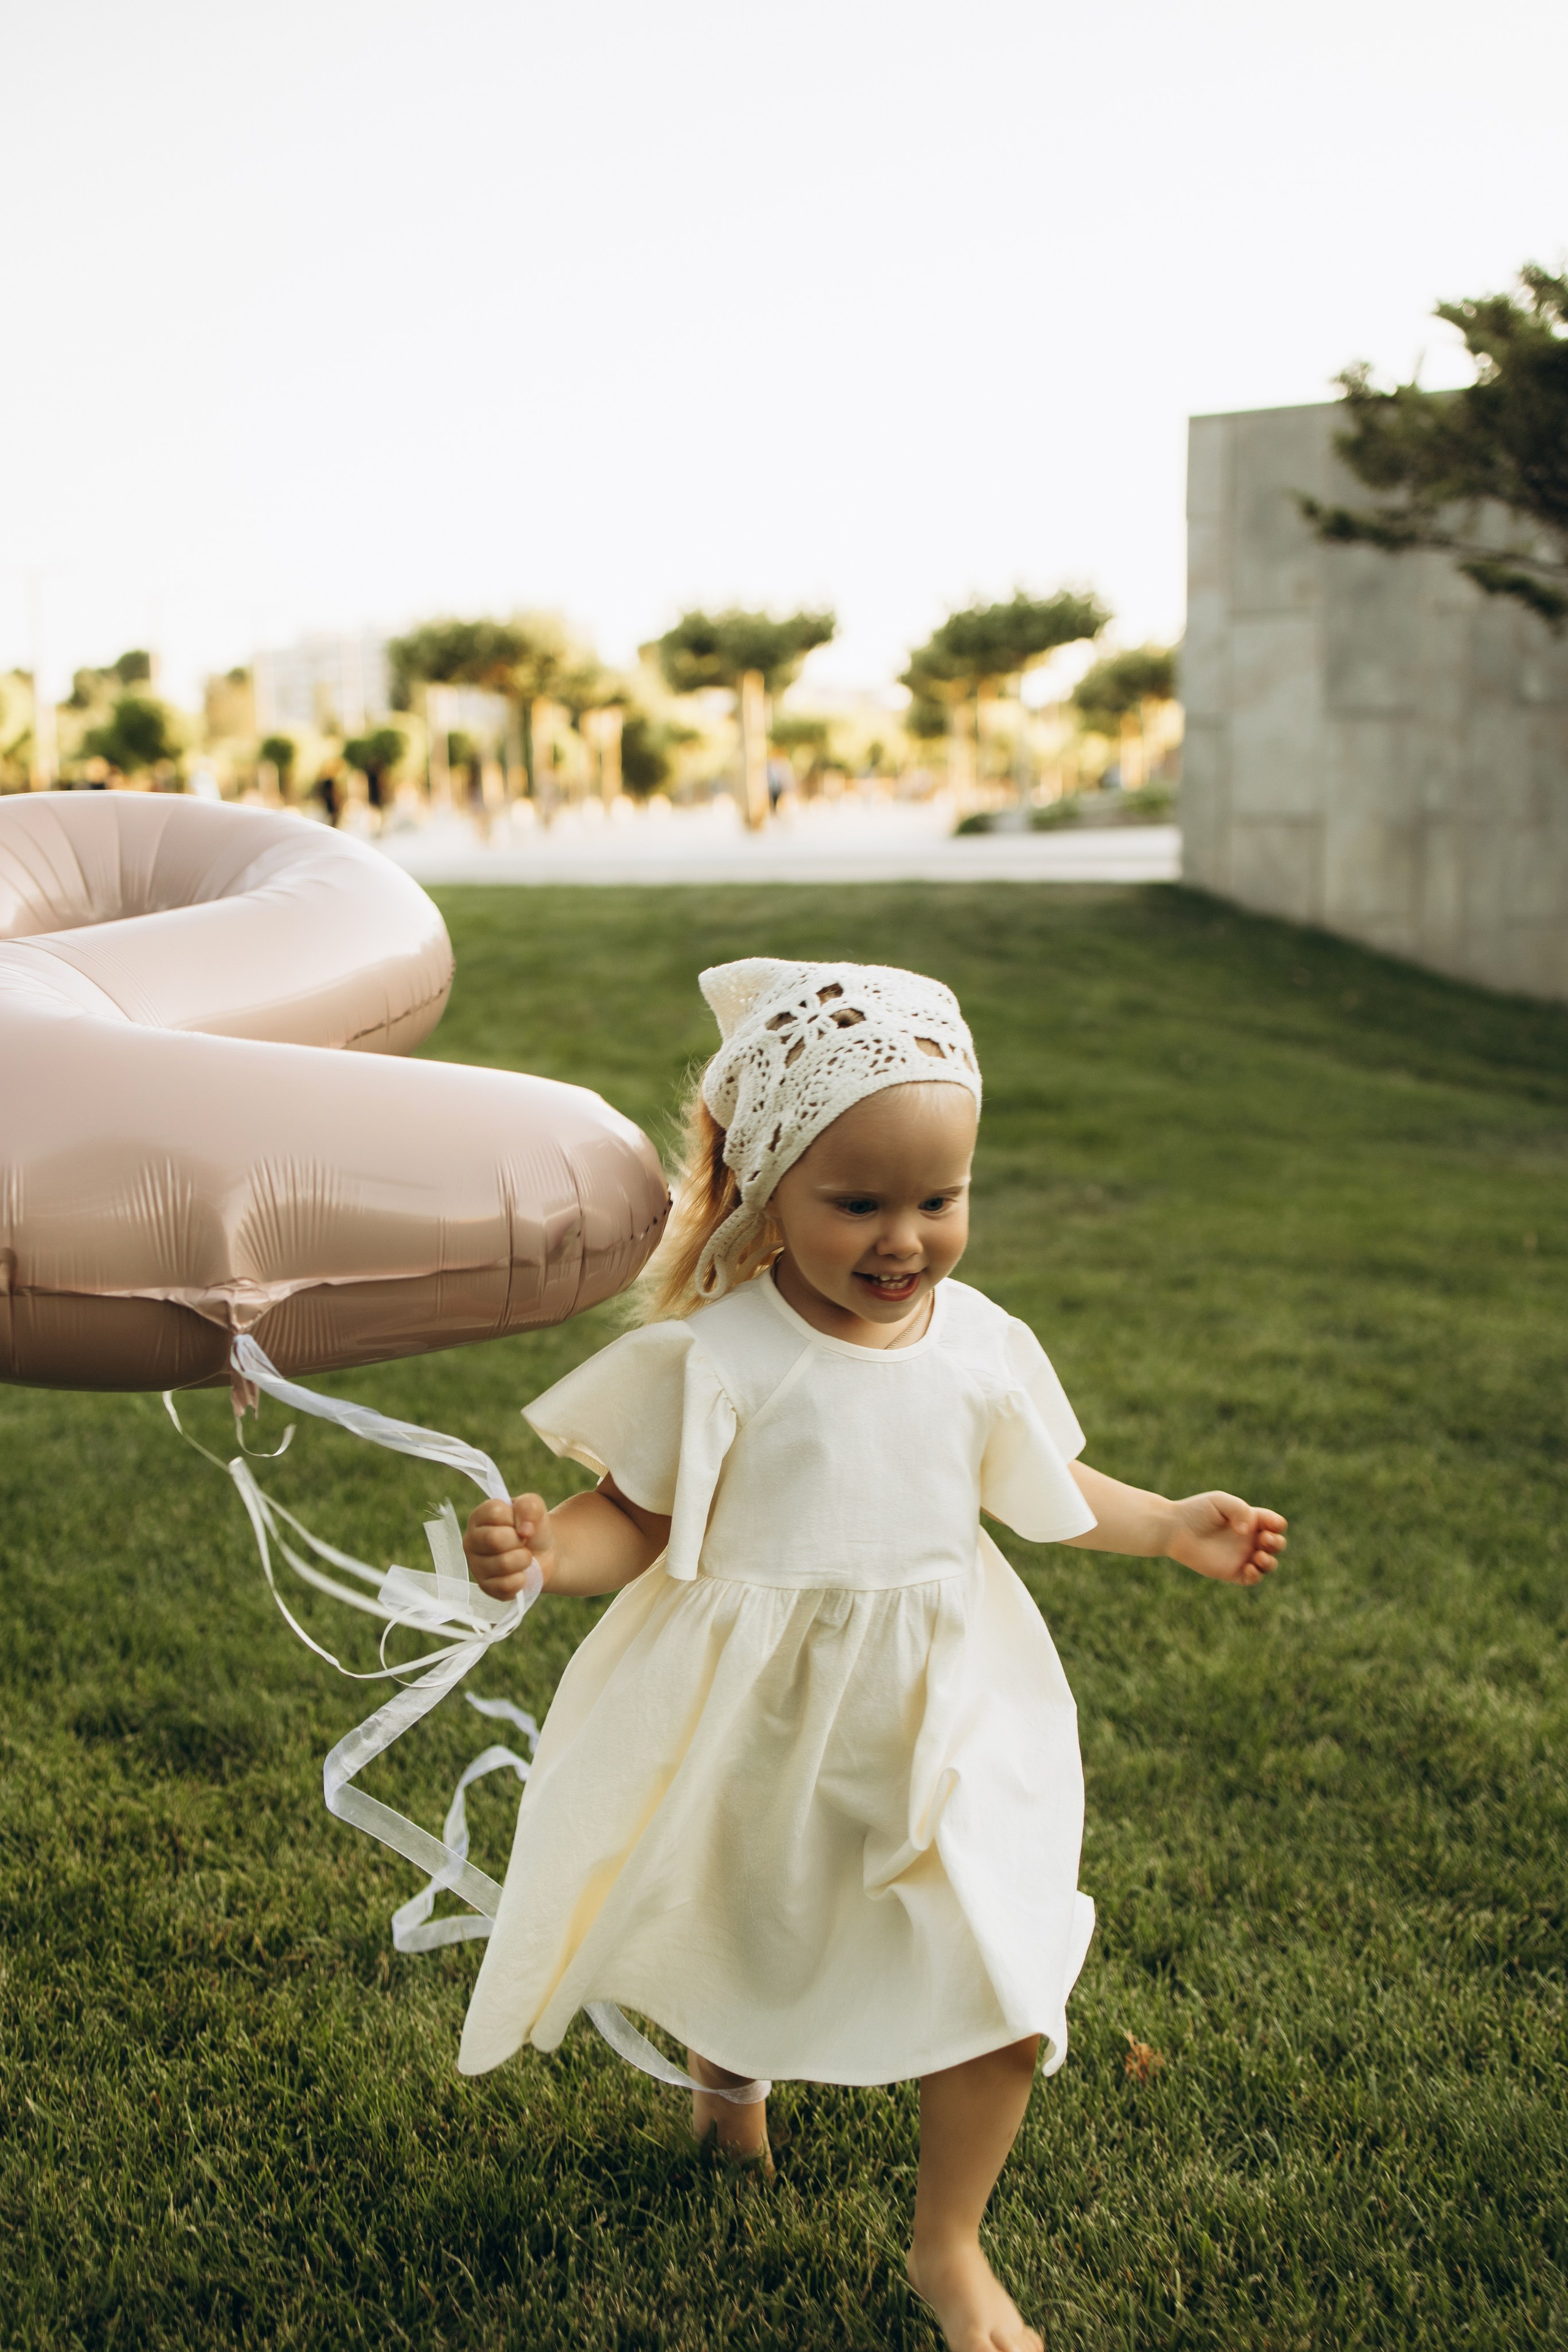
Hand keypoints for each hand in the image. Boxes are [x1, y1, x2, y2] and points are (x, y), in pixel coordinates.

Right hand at [464, 1493, 554, 1598]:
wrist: (543, 1553)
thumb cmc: (532, 1526)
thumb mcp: (534, 1506)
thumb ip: (529, 1506)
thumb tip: (525, 1530)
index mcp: (479, 1516)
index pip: (496, 1514)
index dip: (516, 1518)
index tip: (520, 1523)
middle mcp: (471, 1540)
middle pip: (494, 1539)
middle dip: (519, 1541)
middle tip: (523, 1541)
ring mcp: (476, 1565)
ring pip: (503, 1564)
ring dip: (524, 1560)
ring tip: (524, 1557)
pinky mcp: (485, 1586)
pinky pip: (505, 1586)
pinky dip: (521, 1579)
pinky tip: (521, 1573)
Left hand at [1167, 1491, 1286, 1586]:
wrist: (1174, 1530)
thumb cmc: (1196, 1512)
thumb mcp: (1219, 1501)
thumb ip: (1239, 1509)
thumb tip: (1248, 1531)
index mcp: (1250, 1520)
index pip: (1274, 1524)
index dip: (1277, 1524)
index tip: (1269, 1524)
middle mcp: (1248, 1539)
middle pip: (1276, 1544)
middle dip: (1276, 1543)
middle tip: (1263, 1539)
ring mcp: (1241, 1556)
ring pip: (1268, 1564)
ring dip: (1269, 1562)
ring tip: (1258, 1556)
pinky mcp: (1232, 1572)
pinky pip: (1252, 1579)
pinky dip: (1256, 1576)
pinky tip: (1249, 1568)